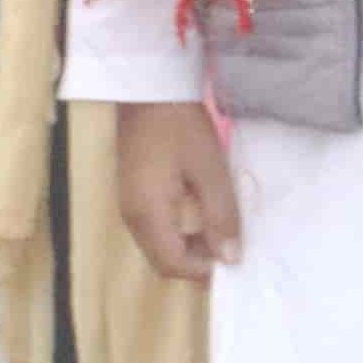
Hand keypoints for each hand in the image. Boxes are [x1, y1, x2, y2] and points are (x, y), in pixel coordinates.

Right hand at [109, 98, 242, 280]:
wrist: (148, 91)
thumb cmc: (181, 127)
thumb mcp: (210, 170)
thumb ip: (220, 215)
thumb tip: (230, 259)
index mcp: (147, 215)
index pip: (171, 265)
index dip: (202, 271)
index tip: (234, 260)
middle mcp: (132, 218)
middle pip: (162, 260)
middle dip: (197, 261)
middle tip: (231, 244)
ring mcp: (129, 206)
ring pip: (159, 245)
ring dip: (189, 246)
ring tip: (222, 228)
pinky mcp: (134, 194)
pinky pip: (155, 227)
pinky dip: (180, 230)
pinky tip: (203, 212)